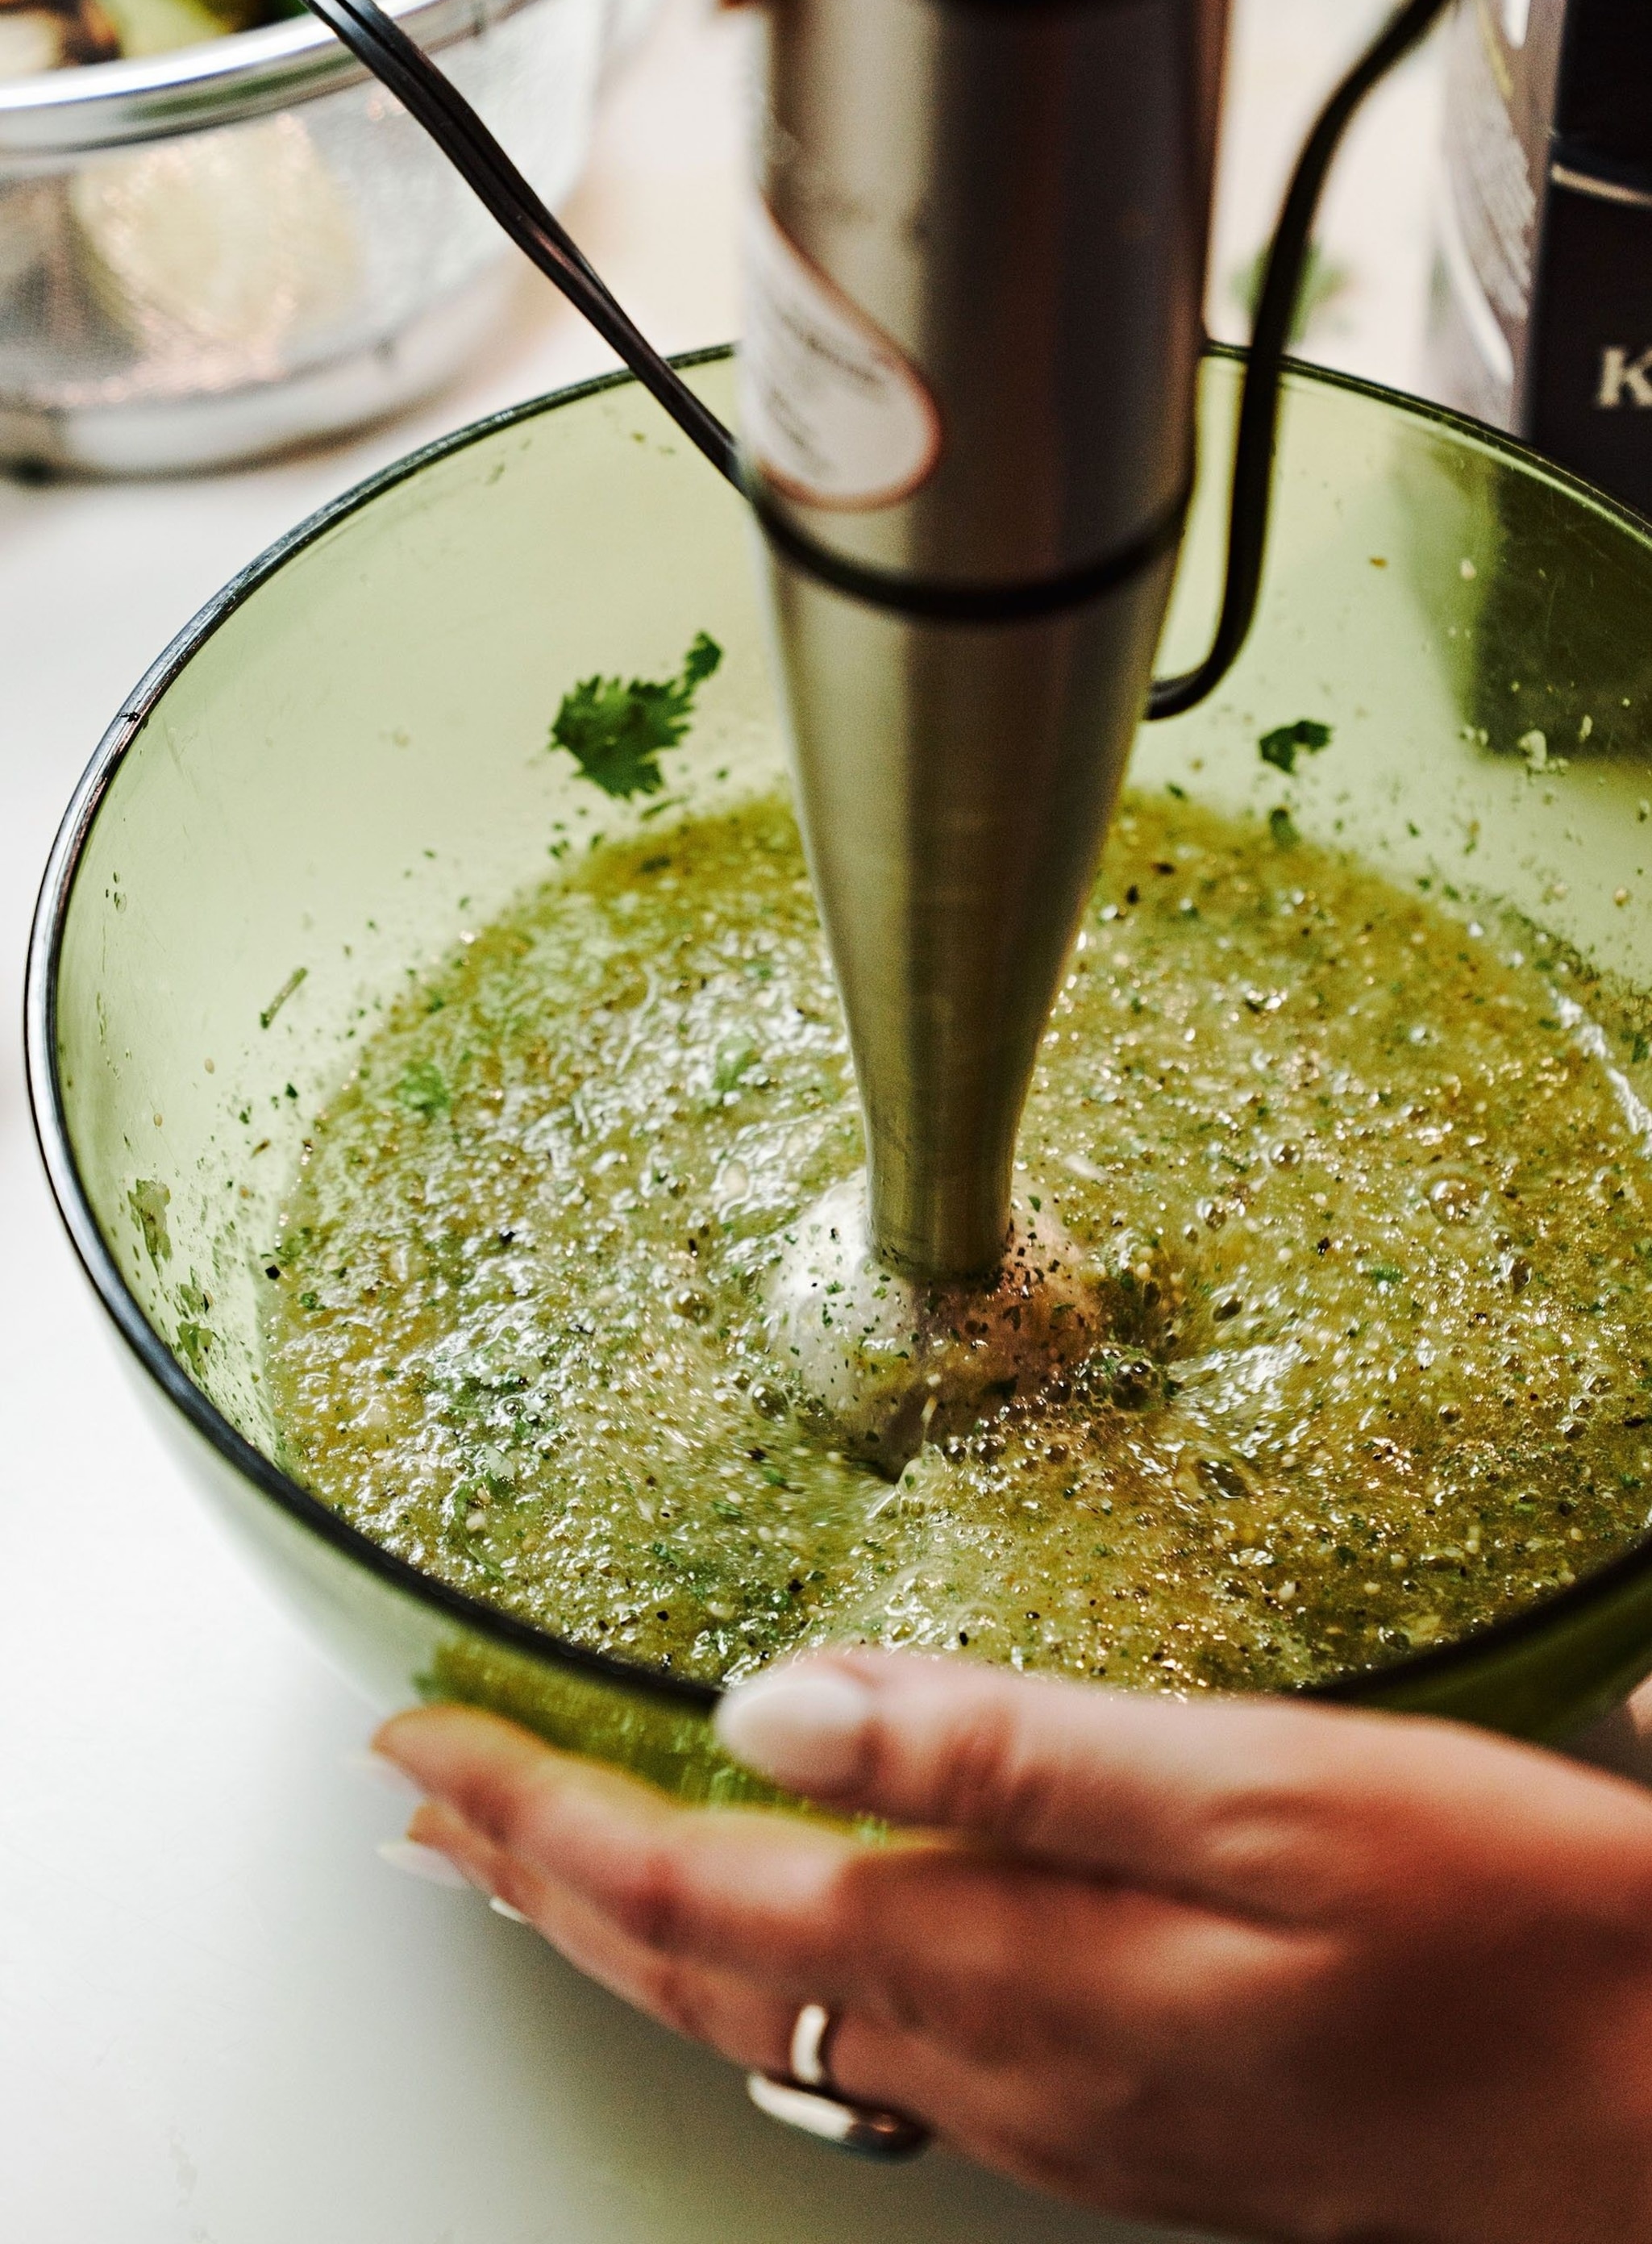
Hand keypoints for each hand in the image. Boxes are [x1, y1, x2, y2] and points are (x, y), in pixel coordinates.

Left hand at [379, 1650, 1651, 2242]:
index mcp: (1020, 1972)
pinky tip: (768, 1937)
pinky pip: (871, 2038)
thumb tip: (777, 1701)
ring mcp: (1062, 2106)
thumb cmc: (1509, 1944)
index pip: (701, 1887)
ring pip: (775, 2012)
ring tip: (540, 1864)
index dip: (539, 1817)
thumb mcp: (1272, 1798)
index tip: (420, 1742)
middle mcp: (1008, 2067)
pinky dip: (762, 1963)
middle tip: (426, 1805)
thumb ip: (1011, 1752)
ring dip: (636, 1925)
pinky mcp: (1121, 2104)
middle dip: (542, 1881)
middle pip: (707, 1968)